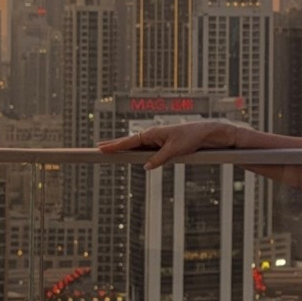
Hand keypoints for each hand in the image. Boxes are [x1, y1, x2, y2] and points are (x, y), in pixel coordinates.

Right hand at [99, 119, 239, 168]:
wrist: (204, 133)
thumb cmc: (191, 138)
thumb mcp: (174, 151)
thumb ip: (159, 159)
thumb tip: (146, 167)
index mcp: (151, 134)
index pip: (128, 142)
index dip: (113, 146)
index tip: (100, 148)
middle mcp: (151, 134)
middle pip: (127, 141)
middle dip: (112, 144)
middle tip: (97, 147)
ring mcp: (155, 138)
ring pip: (134, 144)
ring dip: (121, 146)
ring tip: (108, 147)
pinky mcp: (161, 143)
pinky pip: (143, 147)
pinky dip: (133, 148)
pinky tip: (129, 150)